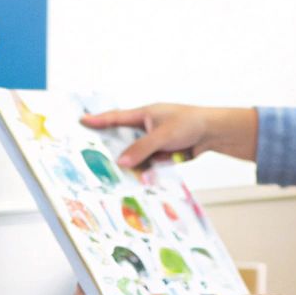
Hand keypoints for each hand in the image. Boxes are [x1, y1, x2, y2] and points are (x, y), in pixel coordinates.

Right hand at [80, 104, 258, 170]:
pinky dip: (144, 171)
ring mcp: (155, 142)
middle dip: (110, 149)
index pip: (116, 117)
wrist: (214, 134)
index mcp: (144, 115)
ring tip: (114, 175)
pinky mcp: (163, 155)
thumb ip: (142, 148)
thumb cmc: (189, 124)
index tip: (81, 121)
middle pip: (123, 140)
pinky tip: (138, 179)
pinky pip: (148, 164)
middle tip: (91, 157)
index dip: (98, 120)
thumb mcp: (162, 136)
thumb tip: (121, 162)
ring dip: (130, 164)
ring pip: (136, 155)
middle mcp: (147, 128)